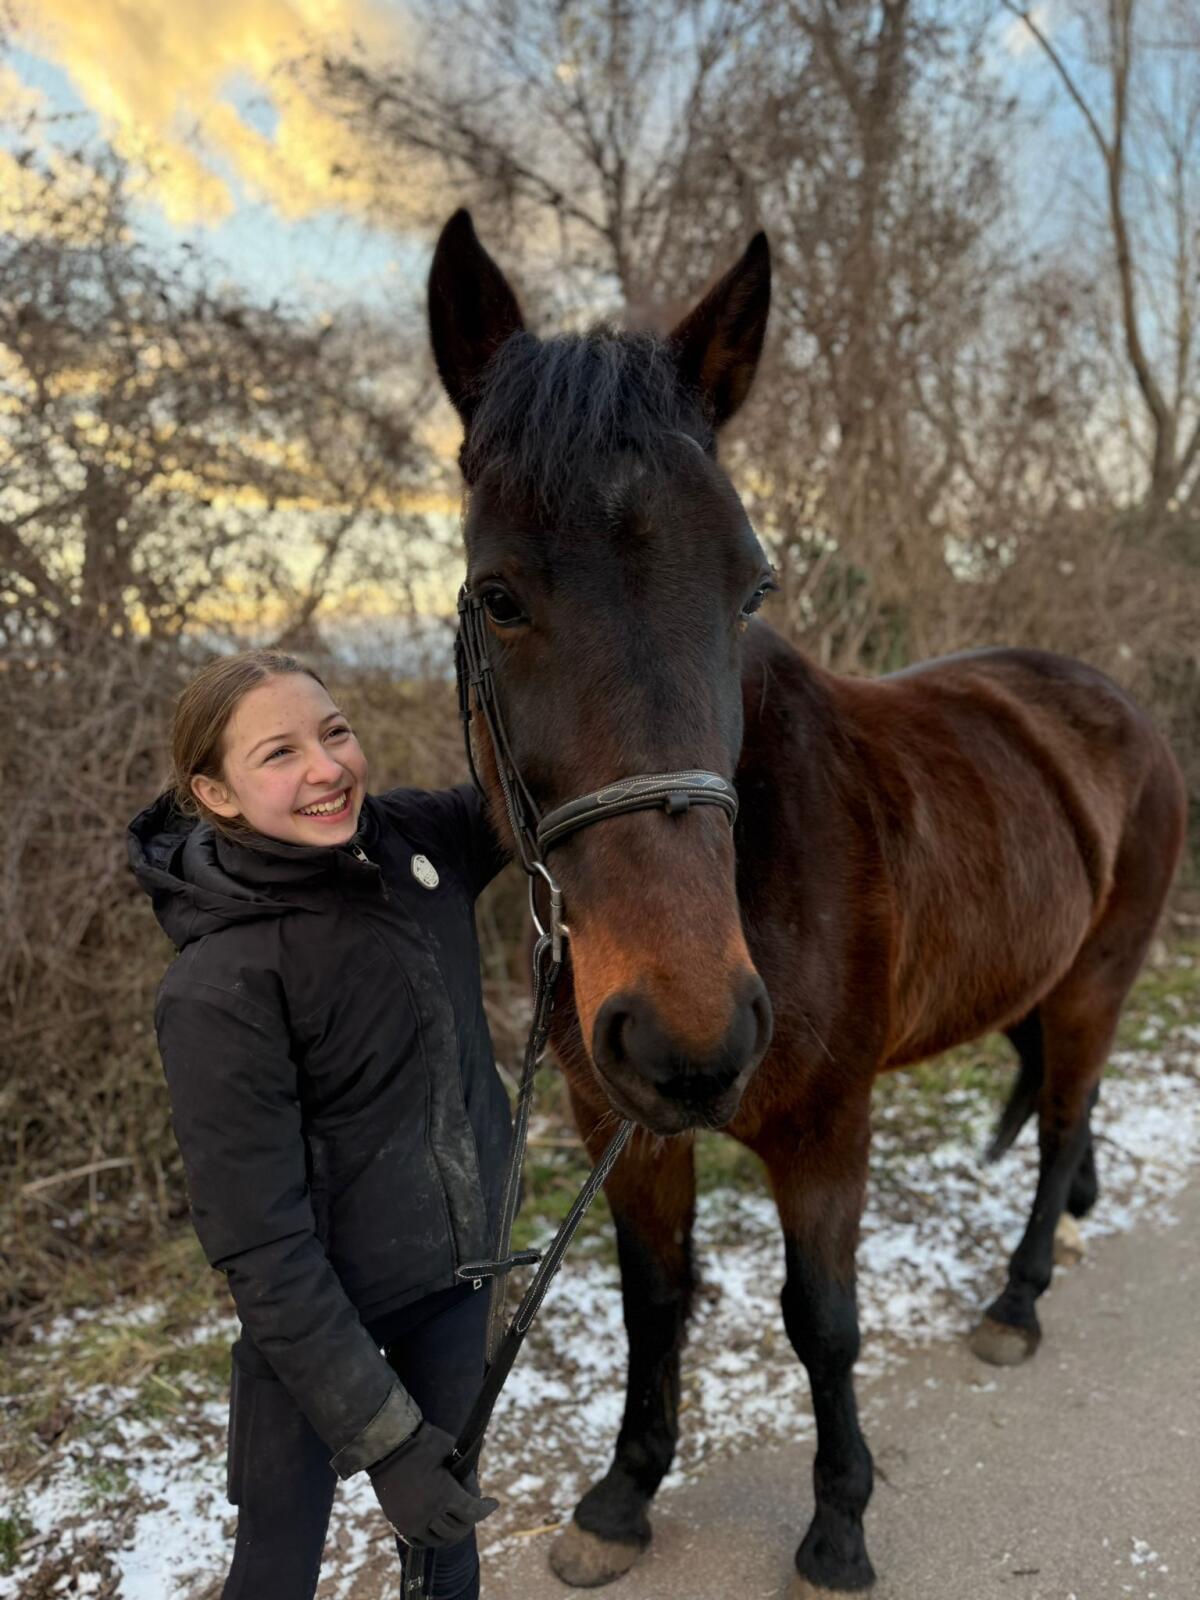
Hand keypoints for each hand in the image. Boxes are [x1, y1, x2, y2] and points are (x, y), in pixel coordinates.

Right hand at [368, 1422, 498, 1548]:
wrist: (388, 1445)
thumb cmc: (422, 1442)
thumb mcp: (451, 1449)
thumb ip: (465, 1469)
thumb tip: (476, 1485)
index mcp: (444, 1495)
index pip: (473, 1512)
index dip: (485, 1509)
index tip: (494, 1504)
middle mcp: (428, 1513)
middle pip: (458, 1528)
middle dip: (470, 1518)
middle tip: (473, 1507)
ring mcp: (412, 1522)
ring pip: (440, 1538)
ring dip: (452, 1530)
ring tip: (458, 1519)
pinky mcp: (398, 1523)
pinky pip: (420, 1541)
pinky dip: (432, 1536)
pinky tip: (438, 1526)